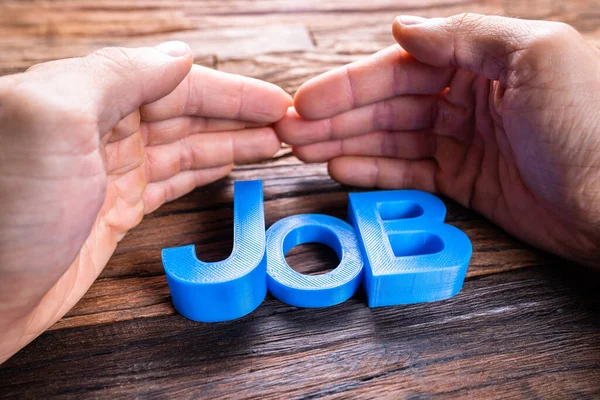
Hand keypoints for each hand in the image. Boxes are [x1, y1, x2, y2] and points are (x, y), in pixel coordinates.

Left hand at [0, 42, 290, 362]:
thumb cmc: (1, 208)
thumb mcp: (52, 117)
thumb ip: (116, 75)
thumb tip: (179, 54)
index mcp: (87, 95)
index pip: (175, 82)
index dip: (231, 92)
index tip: (277, 101)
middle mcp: (101, 127)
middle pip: (187, 112)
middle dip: (240, 116)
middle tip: (289, 126)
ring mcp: (111, 170)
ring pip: (187, 147)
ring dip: (232, 143)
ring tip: (277, 144)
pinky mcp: (118, 209)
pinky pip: (174, 181)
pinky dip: (207, 173)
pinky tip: (233, 168)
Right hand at [275, 14, 599, 266]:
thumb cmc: (590, 127)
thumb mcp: (537, 56)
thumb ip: (465, 37)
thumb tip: (403, 28)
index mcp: (482, 61)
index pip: (400, 69)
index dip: (350, 85)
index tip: (308, 100)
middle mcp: (467, 97)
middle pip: (386, 104)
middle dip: (336, 117)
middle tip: (291, 131)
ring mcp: (461, 140)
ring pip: (389, 138)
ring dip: (344, 142)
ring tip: (303, 151)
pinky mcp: (461, 180)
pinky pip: (407, 172)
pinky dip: (373, 171)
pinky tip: (340, 168)